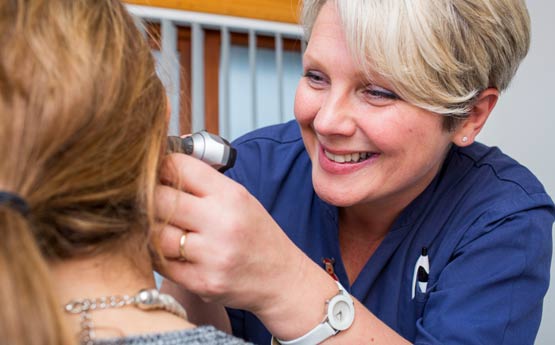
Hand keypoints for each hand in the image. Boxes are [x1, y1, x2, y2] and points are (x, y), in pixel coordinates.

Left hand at [154, 153, 309, 315]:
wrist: (281, 279)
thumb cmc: (257, 235)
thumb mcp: (241, 199)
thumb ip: (204, 182)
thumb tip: (163, 159)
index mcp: (231, 195)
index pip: (178, 167)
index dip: (161, 167)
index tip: (157, 173)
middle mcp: (221, 223)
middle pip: (158, 199)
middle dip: (149, 198)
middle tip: (150, 201)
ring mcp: (211, 256)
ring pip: (155, 234)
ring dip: (153, 230)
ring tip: (163, 228)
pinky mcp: (202, 282)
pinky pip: (160, 264)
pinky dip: (158, 255)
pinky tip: (170, 251)